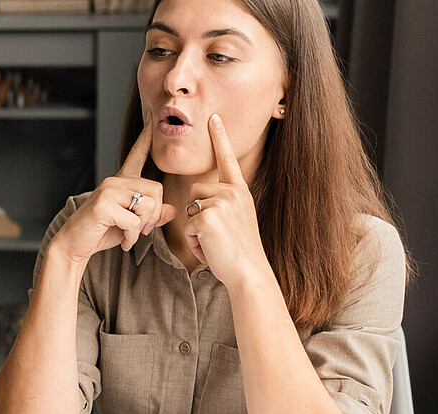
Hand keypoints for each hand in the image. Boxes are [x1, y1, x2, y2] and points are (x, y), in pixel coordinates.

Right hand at [51, 122, 177, 265]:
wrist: (73, 245)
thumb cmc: (101, 232)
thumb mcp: (131, 223)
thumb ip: (151, 215)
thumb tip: (172, 210)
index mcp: (121, 182)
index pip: (136, 154)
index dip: (146, 137)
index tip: (153, 117)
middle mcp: (114, 181)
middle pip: (156, 190)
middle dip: (154, 215)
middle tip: (141, 230)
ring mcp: (108, 191)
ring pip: (147, 205)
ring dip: (143, 228)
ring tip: (130, 235)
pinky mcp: (103, 206)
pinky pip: (134, 221)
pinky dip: (132, 236)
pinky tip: (123, 240)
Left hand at [183, 114, 270, 286]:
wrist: (249, 272)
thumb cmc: (241, 252)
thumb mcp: (238, 220)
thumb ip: (224, 204)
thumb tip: (202, 201)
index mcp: (240, 192)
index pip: (227, 160)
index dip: (220, 137)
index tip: (213, 117)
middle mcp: (232, 193)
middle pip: (195, 190)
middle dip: (197, 214)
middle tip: (217, 235)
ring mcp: (220, 204)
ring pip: (189, 209)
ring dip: (195, 230)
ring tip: (215, 243)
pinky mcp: (207, 218)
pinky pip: (187, 226)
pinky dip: (194, 242)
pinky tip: (211, 249)